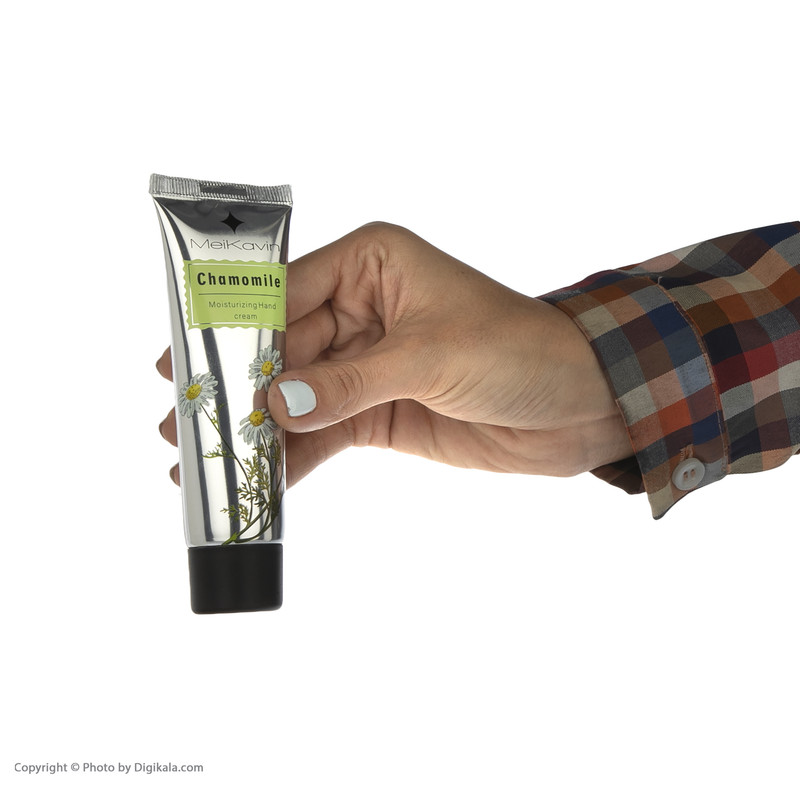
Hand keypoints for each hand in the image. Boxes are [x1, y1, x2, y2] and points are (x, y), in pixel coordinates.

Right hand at [158, 222, 631, 485]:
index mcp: (372, 266)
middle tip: (184, 421)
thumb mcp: (430, 357)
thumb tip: (276, 403)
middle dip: (237, 389)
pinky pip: (323, 432)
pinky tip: (261, 478)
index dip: (234, 327)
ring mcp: (367, 365)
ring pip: (297, 396)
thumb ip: (349, 382)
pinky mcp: (378, 411)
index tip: (186, 357)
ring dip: (257, 429)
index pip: (285, 292)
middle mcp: (362, 309)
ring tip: (205, 458)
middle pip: (281, 350)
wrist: (577, 405)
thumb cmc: (520, 351)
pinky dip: (294, 456)